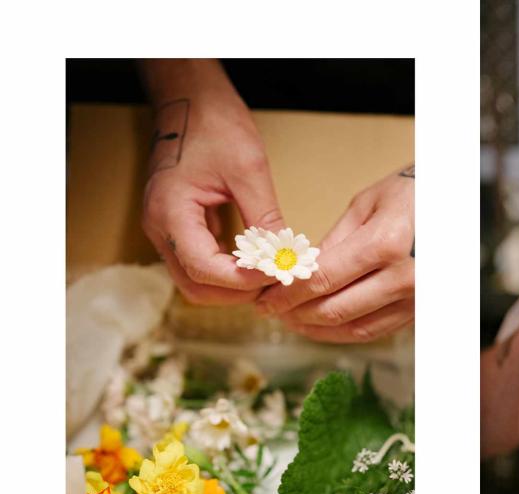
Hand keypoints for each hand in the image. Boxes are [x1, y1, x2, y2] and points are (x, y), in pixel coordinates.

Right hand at [141, 61, 284, 304]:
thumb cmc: (214, 126)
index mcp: (171, 213)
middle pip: (195, 287)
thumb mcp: (248, 169)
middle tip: (275, 282)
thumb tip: (282, 256)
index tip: (276, 273)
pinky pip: (200, 262)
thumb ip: (264, 216)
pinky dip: (227, 270)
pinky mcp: (179, 227)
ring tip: (269, 274)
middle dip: (237, 292)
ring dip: (232, 285)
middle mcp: (161, 228)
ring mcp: (167, 230)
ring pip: (196, 280)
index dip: (242, 280)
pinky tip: (255, 261)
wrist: (190, 102)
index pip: (203, 269)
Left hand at [256, 167, 414, 342]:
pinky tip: (322, 327)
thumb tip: (298, 271)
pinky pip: (375, 330)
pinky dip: (344, 333)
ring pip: (353, 327)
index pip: (322, 280)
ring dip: (316, 329)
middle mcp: (404, 278)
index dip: (288, 293)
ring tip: (291, 321)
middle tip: (271, 311)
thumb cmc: (412, 194)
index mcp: (386, 245)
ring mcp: (416, 299)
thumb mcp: (366, 205)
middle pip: (335, 309)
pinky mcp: (420, 311)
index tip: (266, 298)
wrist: (458, 206)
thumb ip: (333, 242)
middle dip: (295, 313)